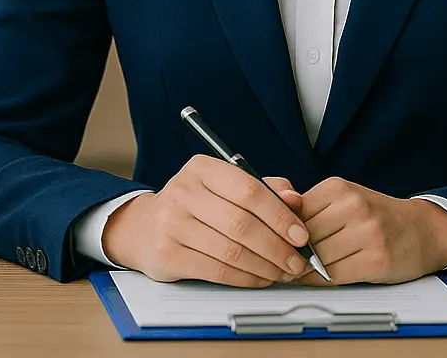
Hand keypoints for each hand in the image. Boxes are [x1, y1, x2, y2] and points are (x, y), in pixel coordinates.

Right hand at [100, 154, 313, 286]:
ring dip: (264, 267)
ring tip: (282, 272)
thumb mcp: (227, 187)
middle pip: (242, 224)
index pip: (249, 190)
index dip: (280, 215)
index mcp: (203, 168)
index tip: (301, 235)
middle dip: (277, 247)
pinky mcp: (167, 254)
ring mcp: (172, 223)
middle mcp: (184, 192)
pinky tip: (259, 278)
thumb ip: (265, 190)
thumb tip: (296, 201)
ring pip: (231, 251)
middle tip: (296, 261)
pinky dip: (245, 278)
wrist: (144, 227)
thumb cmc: (197, 206)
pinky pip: (216, 271)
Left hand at [287, 177, 446, 284]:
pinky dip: (321, 280)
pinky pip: (334, 276)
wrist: (422, 229)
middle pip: (304, 238)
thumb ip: (312, 210)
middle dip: (291, 254)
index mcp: (339, 187)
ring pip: (317, 259)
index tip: (273, 244)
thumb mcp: (345, 199)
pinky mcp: (377, 259)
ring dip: (304, 270)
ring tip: (300, 271)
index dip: (281, 233)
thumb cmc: (377, 216)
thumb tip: (270, 230)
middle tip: (282, 263)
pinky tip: (320, 277)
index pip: (293, 214)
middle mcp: (354, 206)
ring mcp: (368, 233)